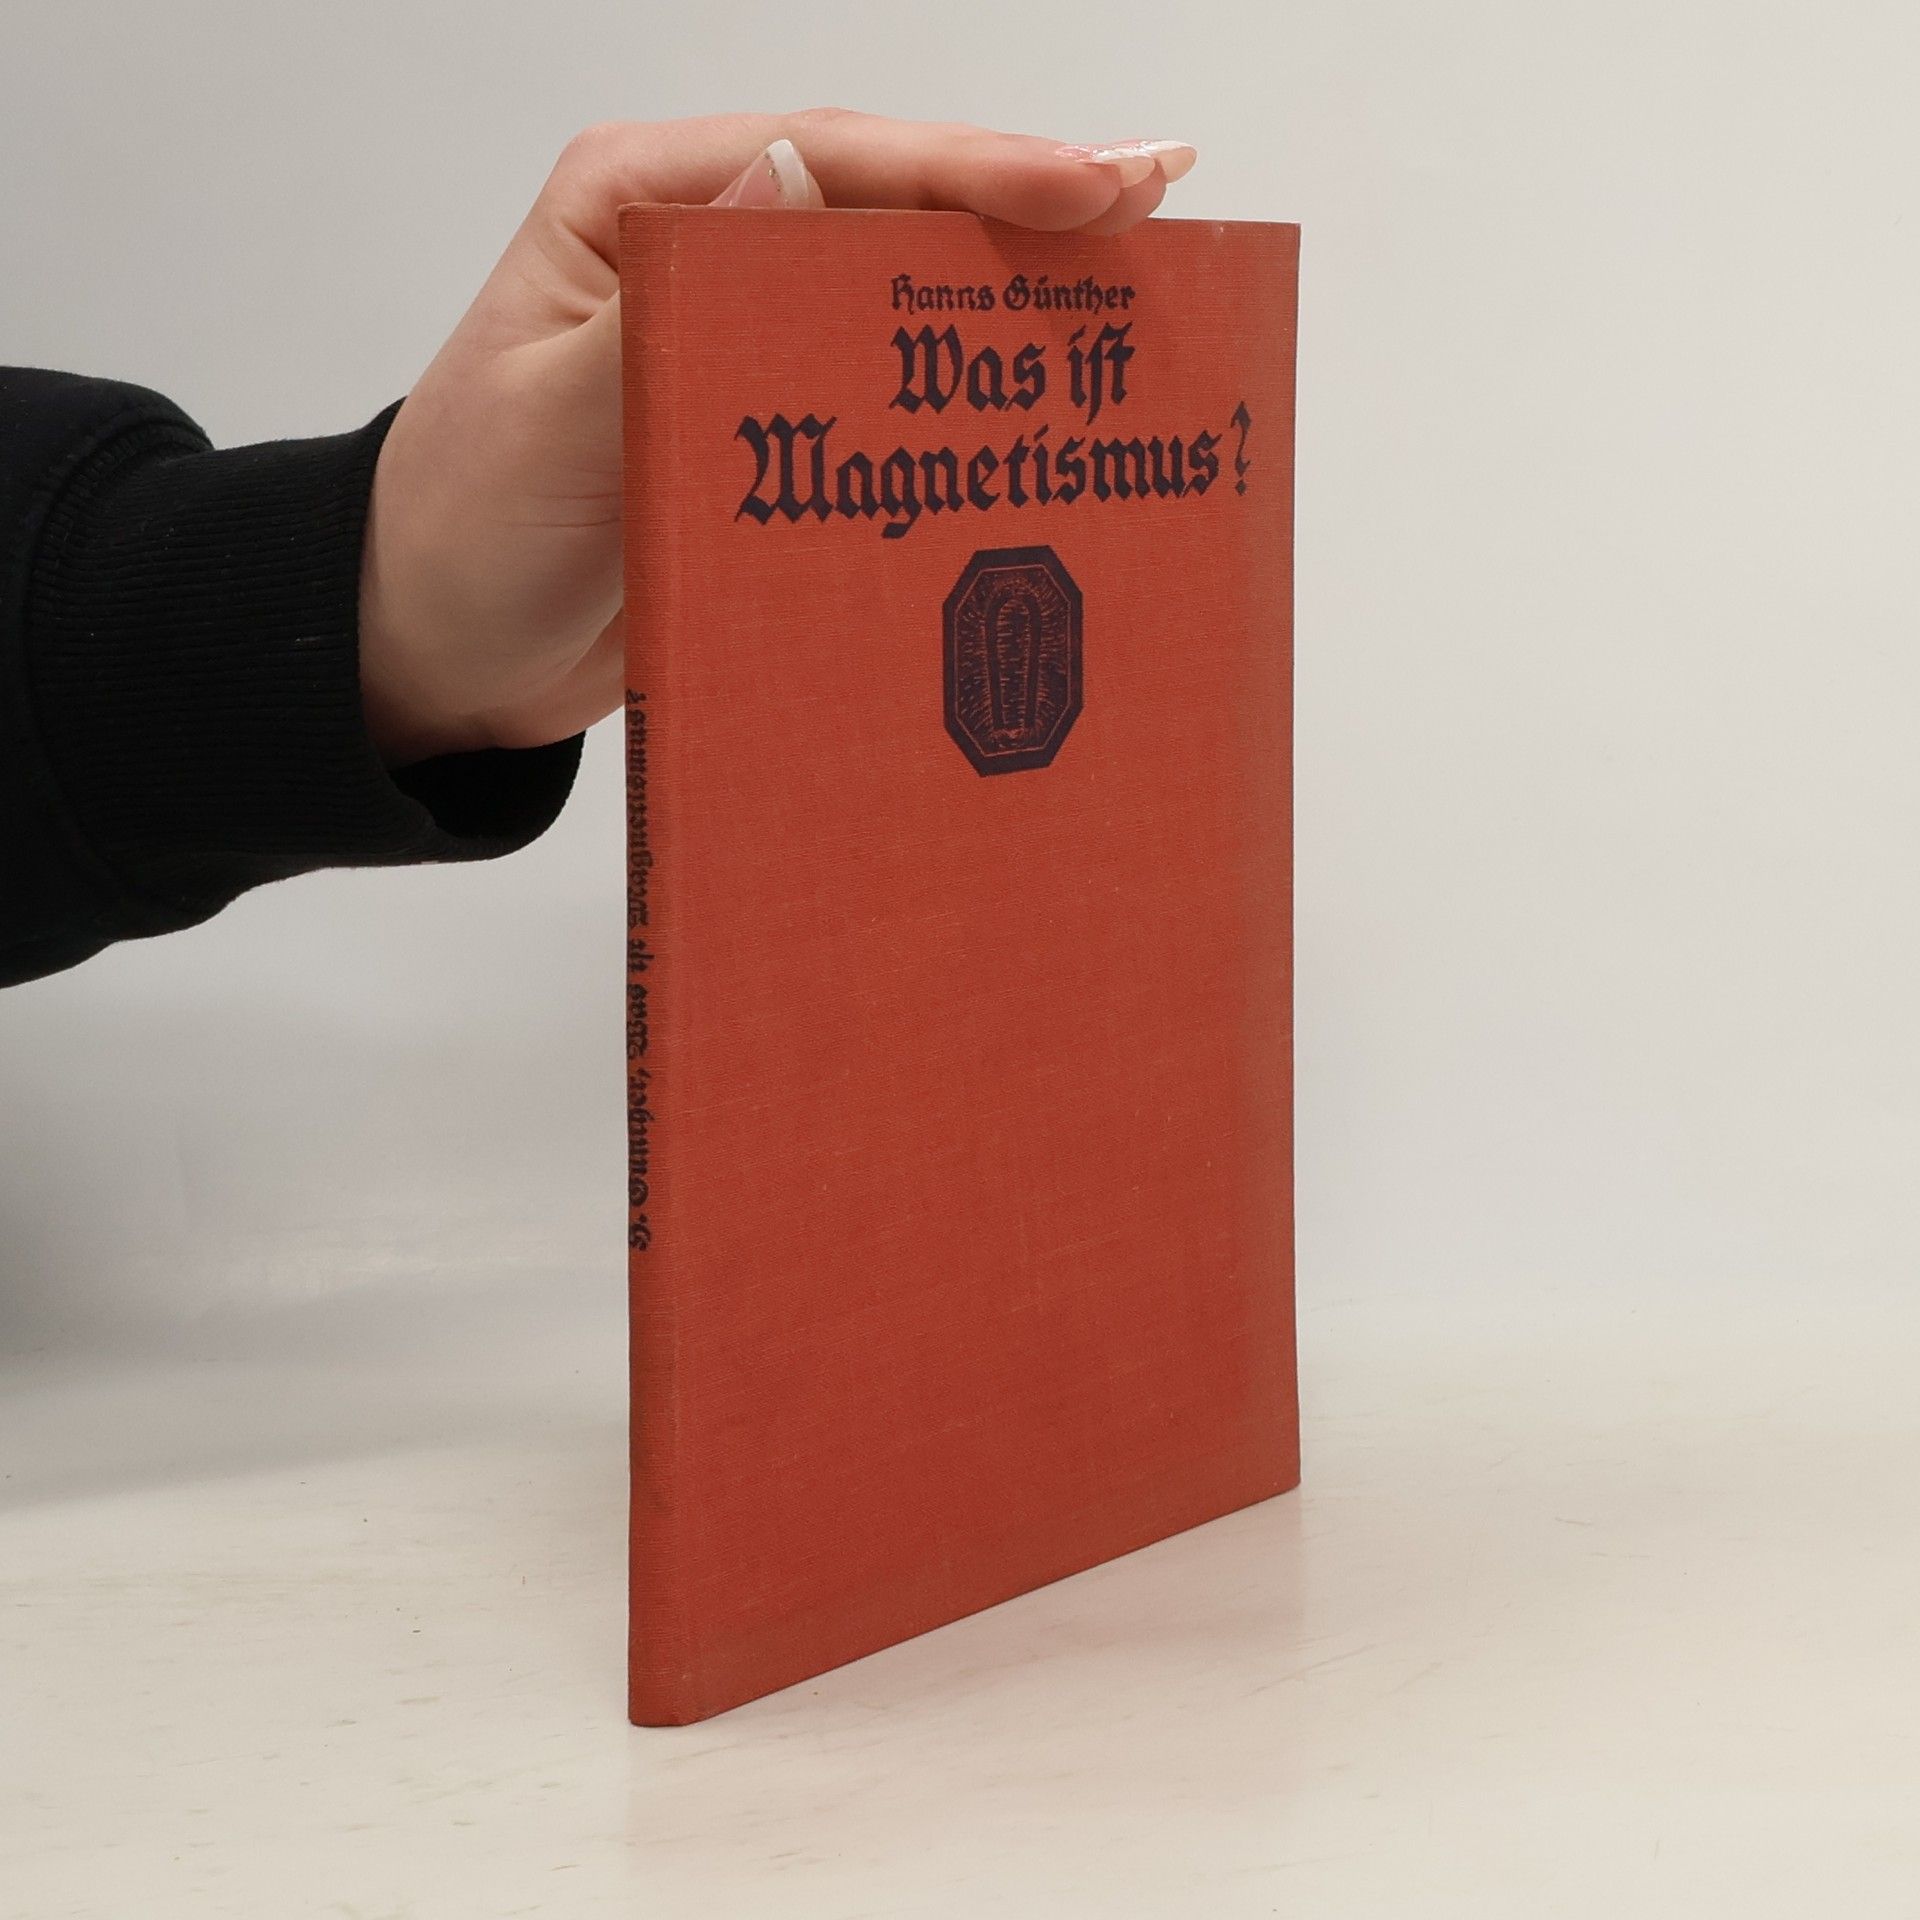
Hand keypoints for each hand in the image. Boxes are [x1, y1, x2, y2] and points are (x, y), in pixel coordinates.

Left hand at [356, 113, 1196, 764]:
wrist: (437, 655)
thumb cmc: (464, 528)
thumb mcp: (547, 416)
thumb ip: (661, 312)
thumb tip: (791, 182)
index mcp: (643, 209)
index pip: (832, 162)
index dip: (970, 171)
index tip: (1094, 187)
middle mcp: (706, 263)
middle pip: (890, 222)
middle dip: (1023, 219)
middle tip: (1159, 217)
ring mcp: (745, 359)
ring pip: (900, 315)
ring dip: (1011, 312)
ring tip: (1137, 305)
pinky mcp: (772, 449)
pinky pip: (884, 416)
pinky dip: (963, 414)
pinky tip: (1040, 422)